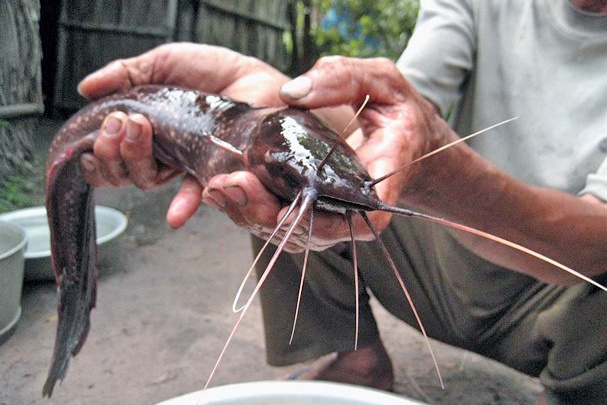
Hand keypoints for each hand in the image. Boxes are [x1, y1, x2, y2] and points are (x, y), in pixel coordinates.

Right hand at [78, 42, 289, 227]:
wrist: (252, 75)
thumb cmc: (209, 71)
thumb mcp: (162, 63)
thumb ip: (126, 74)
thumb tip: (85, 88)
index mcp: (143, 130)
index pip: (109, 153)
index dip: (96, 151)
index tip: (96, 130)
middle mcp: (159, 152)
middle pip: (122, 171)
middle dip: (111, 149)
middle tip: (121, 120)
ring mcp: (182, 163)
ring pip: (147, 180)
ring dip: (134, 159)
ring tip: (140, 128)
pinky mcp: (210, 170)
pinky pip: (195, 195)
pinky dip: (183, 205)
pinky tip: (174, 216)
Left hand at [202, 56, 447, 251]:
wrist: (403, 135)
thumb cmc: (394, 105)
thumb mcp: (380, 79)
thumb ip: (342, 79)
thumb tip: (291, 94)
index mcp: (384, 173)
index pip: (367, 213)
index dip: (329, 222)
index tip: (286, 210)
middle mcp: (359, 205)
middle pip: (317, 231)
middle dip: (269, 215)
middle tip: (232, 186)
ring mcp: (336, 213)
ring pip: (294, 233)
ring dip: (252, 215)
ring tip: (218, 188)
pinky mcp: (316, 211)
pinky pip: (283, 222)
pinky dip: (250, 210)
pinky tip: (220, 190)